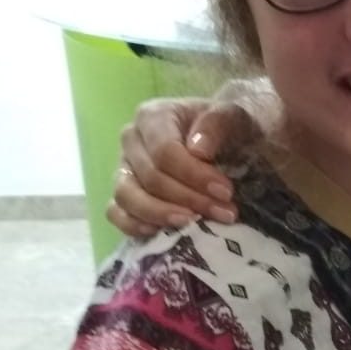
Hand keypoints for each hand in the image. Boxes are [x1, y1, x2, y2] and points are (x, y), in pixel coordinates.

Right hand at [106, 97, 259, 236]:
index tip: (226, 192)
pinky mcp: (124, 193)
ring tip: (194, 224)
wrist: (225, 142)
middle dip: (189, 199)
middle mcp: (131, 141)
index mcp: (153, 116)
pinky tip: (163, 233)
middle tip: (224, 212)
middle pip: (150, 177)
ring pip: (127, 197)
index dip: (194, 175)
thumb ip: (218, 125)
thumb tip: (198, 150)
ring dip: (162, 215)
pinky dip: (134, 225)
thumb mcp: (233, 118)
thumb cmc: (226, 128)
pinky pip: (116, 213)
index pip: (164, 151)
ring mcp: (124, 169)